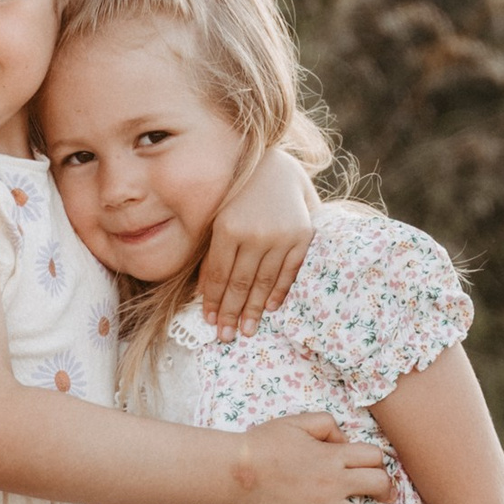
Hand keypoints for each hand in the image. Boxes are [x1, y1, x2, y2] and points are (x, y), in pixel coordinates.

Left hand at [195, 145, 319, 337]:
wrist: (274, 166)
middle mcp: (254, 233)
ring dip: (254, 310)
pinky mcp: (301, 236)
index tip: (208, 321)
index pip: (217, 274)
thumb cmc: (238, 193)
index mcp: (227, 227)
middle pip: (239, 284)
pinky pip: (289, 272)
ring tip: (246, 331)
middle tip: (224, 337)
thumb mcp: (218, 216)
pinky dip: (279, 292)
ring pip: (263, 282)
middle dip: (230, 313)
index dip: (212, 300)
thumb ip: (213, 252)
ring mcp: (280, 236)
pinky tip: (270, 308)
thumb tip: (202, 292)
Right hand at [227, 412, 391, 503]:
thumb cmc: (264, 444)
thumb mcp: (298, 422)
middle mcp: (335, 483)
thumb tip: (344, 442)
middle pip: (380, 486)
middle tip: (382, 494)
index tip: (372, 468)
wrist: (237, 473)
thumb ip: (328, 426)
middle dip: (384, 488)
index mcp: (333, 456)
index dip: (377, 461)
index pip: (375, 458)